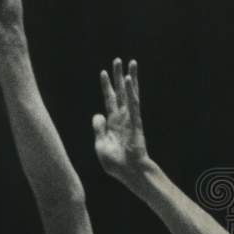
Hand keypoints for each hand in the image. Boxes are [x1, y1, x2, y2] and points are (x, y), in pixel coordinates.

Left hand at [93, 58, 149, 182]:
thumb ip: (98, 129)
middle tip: (118, 60)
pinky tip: (129, 79)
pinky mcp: (136, 122)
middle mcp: (122, 117)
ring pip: (129, 93)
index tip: (103, 72)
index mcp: (113, 123)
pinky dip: (131, 91)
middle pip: (120, 92)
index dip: (106, 86)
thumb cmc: (116, 163)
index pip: (109, 100)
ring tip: (131, 62)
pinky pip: (133, 103)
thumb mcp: (100, 145)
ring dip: (129, 77)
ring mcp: (130, 118)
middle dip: (118, 76)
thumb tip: (97, 114)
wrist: (129, 173)